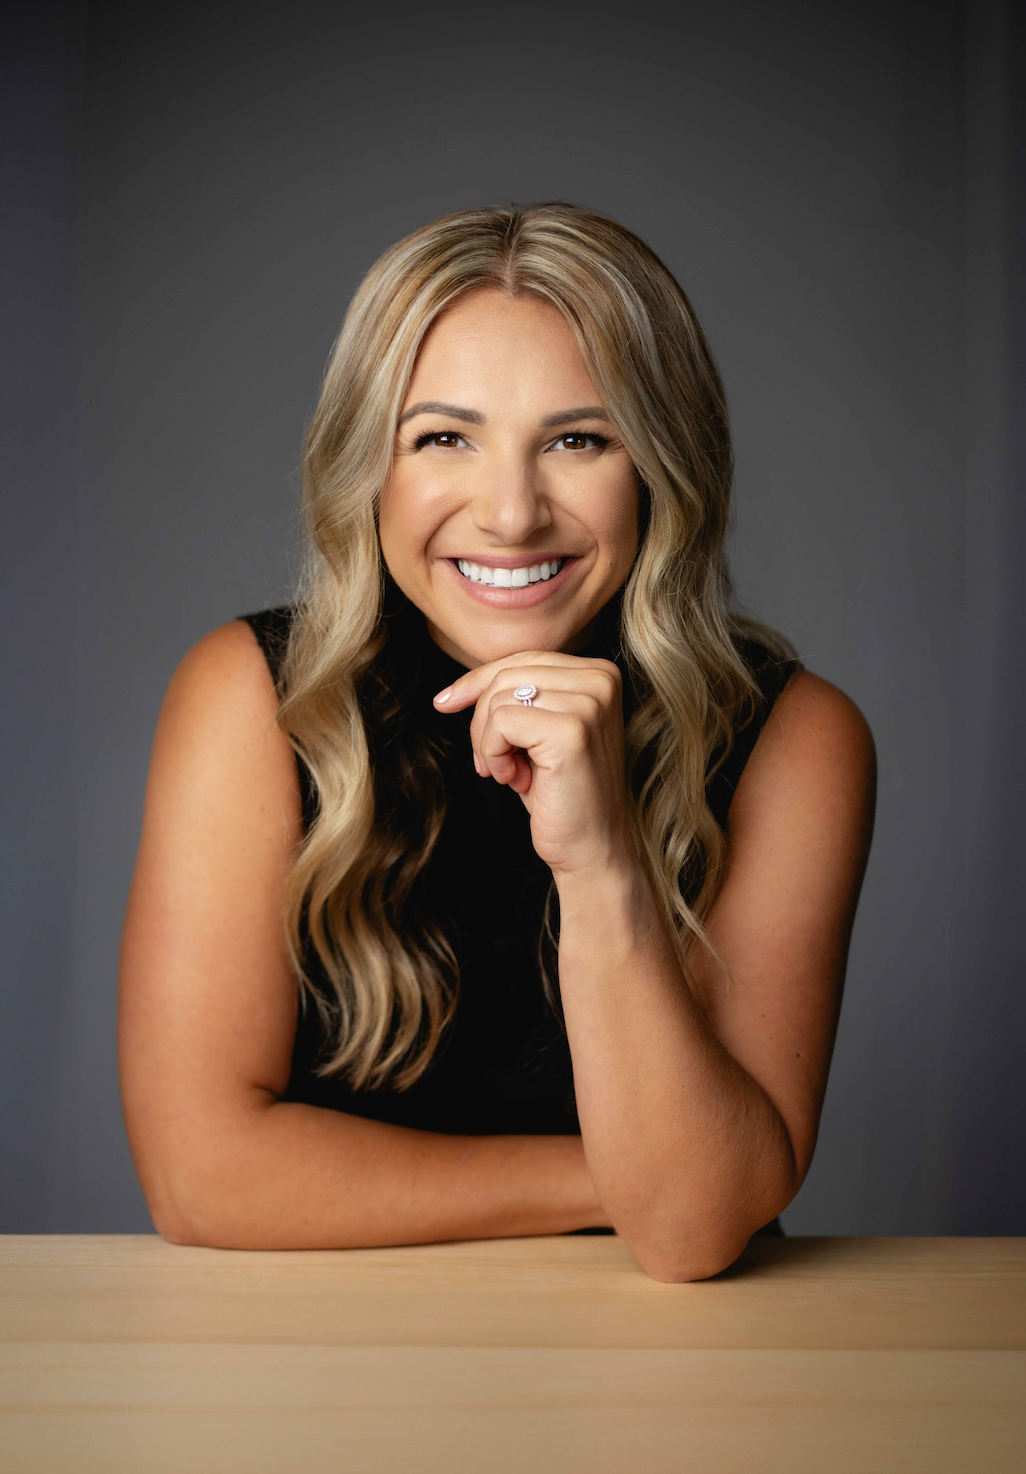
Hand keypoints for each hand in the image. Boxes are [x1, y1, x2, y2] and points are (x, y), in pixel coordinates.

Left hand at [433, 652, 635, 878]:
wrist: (591, 848)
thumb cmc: (561, 793)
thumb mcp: (536, 733)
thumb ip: (516, 698)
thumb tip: (451, 691)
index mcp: (601, 673)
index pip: (523, 658)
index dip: (477, 682)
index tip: (444, 703)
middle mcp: (601, 679)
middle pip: (507, 675)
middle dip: (483, 721)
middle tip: (497, 764)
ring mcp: (590, 702)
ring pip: (498, 698)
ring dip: (490, 743)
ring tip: (514, 774)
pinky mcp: (571, 730)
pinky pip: (500, 722)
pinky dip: (493, 755)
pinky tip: (516, 780)